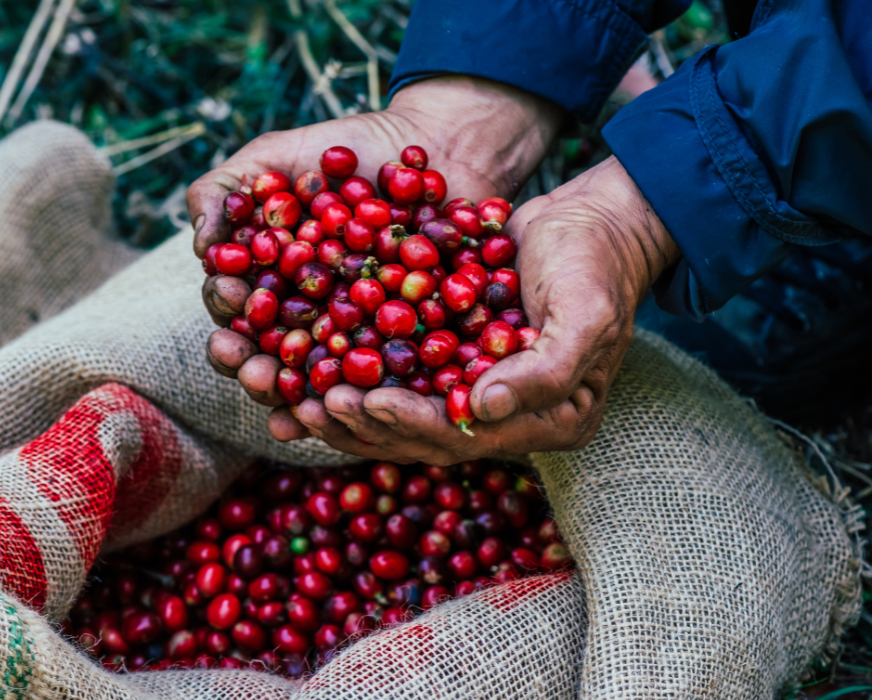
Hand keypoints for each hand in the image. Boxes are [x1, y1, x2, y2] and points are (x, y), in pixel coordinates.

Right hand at [191, 76, 564, 408]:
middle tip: (252, 369)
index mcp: (263, 283)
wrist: (434, 146)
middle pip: (265, 358)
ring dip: (297, 398)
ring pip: (316, 382)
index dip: (226, 308)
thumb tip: (200, 245)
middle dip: (252, 369)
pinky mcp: (400, 348)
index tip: (230, 295)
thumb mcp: (272, 157)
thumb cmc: (344, 151)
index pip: (232, 309)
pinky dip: (365, 398)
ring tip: (291, 401)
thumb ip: (222, 191)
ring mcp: (349, 338)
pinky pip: (380, 380)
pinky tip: (351, 409)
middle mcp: (300, 320)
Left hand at [280, 156, 679, 462]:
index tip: (366, 402)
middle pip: (423, 434)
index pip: (467, 437)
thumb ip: (544, 369)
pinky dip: (352, 369)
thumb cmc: (596, 265)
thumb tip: (482, 410)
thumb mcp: (585, 314)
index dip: (411, 423)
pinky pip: (394, 372)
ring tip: (294, 395)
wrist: (589, 219)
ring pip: (400, 410)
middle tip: (310, 405)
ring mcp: (474, 388)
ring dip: (347, 407)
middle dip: (364, 422)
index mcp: (550, 421)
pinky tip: (304, 366)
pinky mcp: (447, 356)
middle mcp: (507, 416)